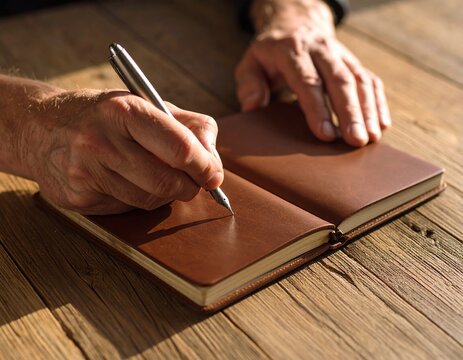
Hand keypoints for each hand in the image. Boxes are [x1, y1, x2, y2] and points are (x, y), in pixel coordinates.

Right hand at [25, 90, 222, 213]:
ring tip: (159, 177)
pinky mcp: (79, 198)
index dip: (205, 167)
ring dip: (165, 194)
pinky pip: (127, 208)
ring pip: (149, 200)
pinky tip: (128, 182)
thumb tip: (214, 164)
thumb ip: (190, 127)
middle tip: (193, 182)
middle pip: (167, 182)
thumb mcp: (148, 105)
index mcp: (124, 110)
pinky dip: (138, 199)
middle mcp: (101, 141)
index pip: (179, 147)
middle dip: (189, 186)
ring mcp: (87, 172)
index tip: (213, 175)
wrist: (41, 126)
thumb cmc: (106, 116)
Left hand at [235, 0, 390, 146]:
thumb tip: (253, 107)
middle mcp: (320, 49)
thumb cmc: (270, 52)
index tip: (325, 134)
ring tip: (371, 138)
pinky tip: (381, 125)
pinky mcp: (353, 61)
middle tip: (356, 141)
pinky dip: (378, 102)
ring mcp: (340, 54)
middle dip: (350, 112)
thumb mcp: (250, 63)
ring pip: (359, 80)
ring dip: (368, 110)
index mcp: (291, 50)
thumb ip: (249, 84)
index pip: (307, 80)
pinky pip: (370, 80)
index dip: (317, 108)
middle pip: (339, 80)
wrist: (295, 23)